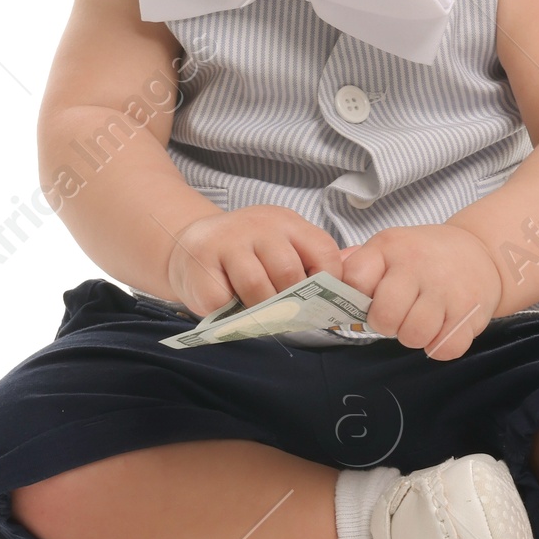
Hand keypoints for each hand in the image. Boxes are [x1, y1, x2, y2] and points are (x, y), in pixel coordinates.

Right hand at [165, 205, 344, 316]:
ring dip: (261, 311)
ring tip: (258, 313)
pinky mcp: (200, 264)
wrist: (188, 244)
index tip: (320, 304)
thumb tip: (350, 294)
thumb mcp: (281, 247)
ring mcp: (227, 241)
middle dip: (291, 303)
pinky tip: (228, 306)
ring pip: (258, 288)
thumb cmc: (245, 255)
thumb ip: (312, 265)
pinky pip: (224, 300)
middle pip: (289, 273)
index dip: (327, 283)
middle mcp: (259, 225)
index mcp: (287, 222)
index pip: (323, 251)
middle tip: (286, 316)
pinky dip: (229, 312)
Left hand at [340, 224, 501, 360]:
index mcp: (389, 247)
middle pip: (384, 317)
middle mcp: (417, 264)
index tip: (369, 300)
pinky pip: (445, 348)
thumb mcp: (389, 247)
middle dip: (387, 324)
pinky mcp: (470, 310)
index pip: (355, 280)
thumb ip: (355, 264)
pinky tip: (442, 331)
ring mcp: (446, 288)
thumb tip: (319, 285)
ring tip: (421, 321)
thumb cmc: (425, 256)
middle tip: (399, 315)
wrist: (481, 251)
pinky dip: (441, 347)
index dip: (356, 299)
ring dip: (414, 337)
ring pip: (414, 336)